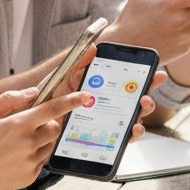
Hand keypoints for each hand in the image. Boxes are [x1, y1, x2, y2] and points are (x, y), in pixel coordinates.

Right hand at [0, 88, 84, 189]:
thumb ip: (8, 99)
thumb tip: (32, 92)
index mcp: (18, 125)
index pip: (53, 109)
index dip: (72, 101)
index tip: (86, 96)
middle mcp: (28, 144)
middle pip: (54, 127)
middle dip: (47, 123)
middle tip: (28, 125)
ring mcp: (30, 162)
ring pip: (50, 144)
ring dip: (41, 139)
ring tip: (16, 143)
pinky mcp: (29, 177)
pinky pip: (42, 161)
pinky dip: (34, 155)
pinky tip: (14, 157)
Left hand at [43, 47, 166, 141]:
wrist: (33, 127)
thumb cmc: (48, 102)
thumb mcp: (61, 79)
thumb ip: (78, 64)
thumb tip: (94, 48)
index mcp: (102, 89)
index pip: (128, 82)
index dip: (146, 76)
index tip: (156, 72)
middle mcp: (109, 106)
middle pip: (136, 99)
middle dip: (148, 93)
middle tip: (147, 92)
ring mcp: (108, 124)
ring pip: (134, 118)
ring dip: (143, 112)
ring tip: (142, 106)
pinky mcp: (103, 140)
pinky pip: (123, 139)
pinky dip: (132, 134)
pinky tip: (133, 128)